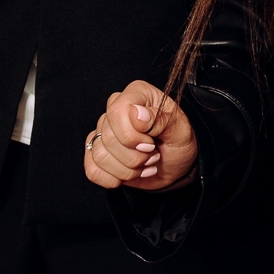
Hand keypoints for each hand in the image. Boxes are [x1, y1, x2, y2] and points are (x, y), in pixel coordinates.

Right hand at [83, 82, 198, 192]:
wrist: (175, 166)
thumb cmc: (179, 142)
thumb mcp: (180, 130)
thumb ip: (160, 119)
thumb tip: (137, 114)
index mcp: (136, 94)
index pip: (117, 112)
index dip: (132, 135)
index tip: (151, 144)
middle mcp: (116, 109)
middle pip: (108, 138)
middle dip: (134, 157)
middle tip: (152, 155)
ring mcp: (103, 131)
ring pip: (99, 155)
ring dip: (127, 170)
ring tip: (144, 164)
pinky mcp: (97, 152)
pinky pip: (92, 170)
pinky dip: (113, 179)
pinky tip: (129, 174)